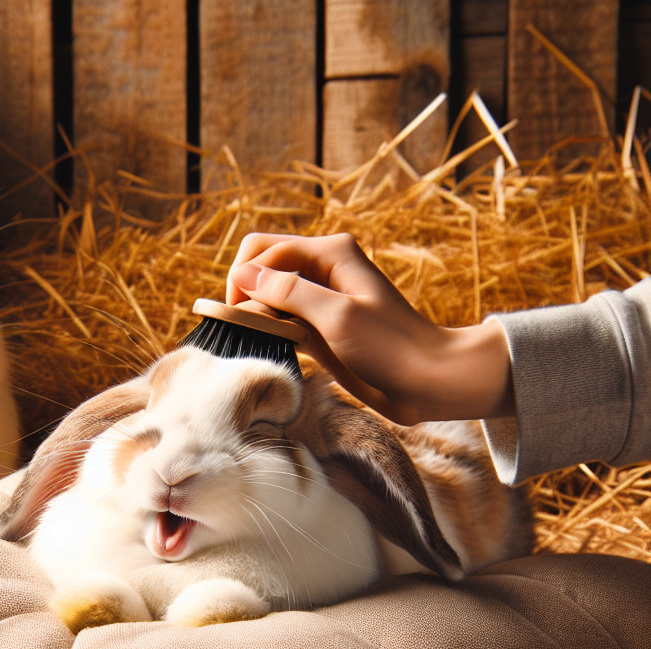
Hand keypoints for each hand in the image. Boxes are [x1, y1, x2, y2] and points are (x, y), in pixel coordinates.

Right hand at [227, 232, 512, 423]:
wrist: (426, 380)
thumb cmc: (390, 347)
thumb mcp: (337, 316)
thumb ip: (289, 292)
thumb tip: (242, 274)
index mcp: (330, 253)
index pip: (265, 250)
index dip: (244, 278)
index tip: (238, 316)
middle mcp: (322, 269)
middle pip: (263, 267)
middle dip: (246, 293)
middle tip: (249, 329)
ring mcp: (320, 298)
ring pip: (268, 294)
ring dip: (256, 314)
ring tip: (261, 341)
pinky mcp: (319, 325)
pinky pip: (281, 318)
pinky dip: (270, 330)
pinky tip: (274, 348)